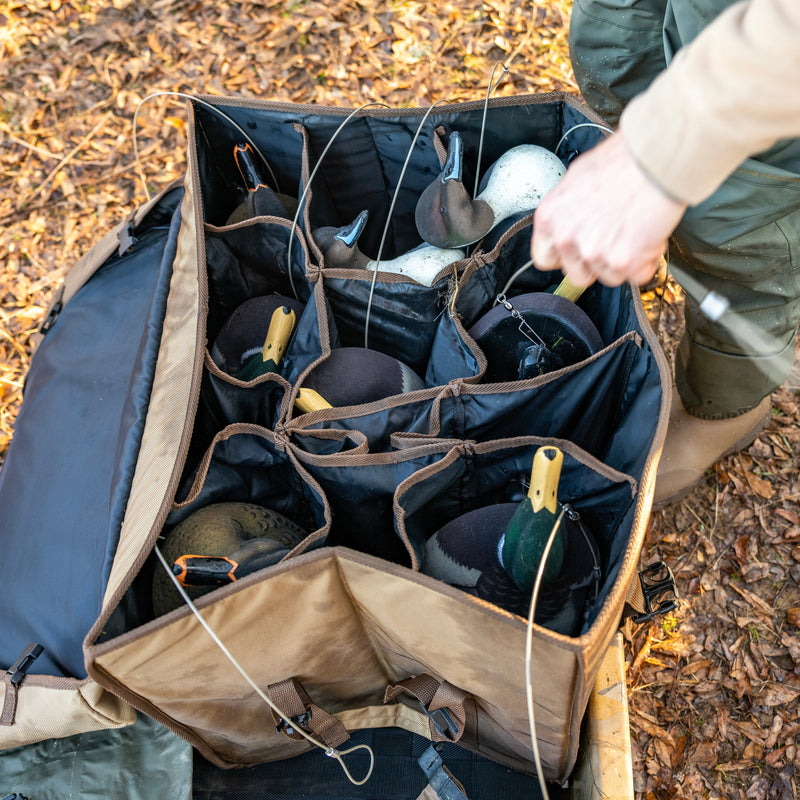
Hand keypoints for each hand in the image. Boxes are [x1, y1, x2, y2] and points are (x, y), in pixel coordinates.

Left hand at [531, 133, 686, 286]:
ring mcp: (593, 253)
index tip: (580, 250)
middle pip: (577, 275)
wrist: (656, 157)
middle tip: (614, 239)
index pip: (544, 258)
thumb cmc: (622, 160)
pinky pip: (637, 275)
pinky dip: (648, 260)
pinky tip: (650, 235)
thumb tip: (570, 222)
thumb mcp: (577, 177)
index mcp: (549, 217)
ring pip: (608, 277)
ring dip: (624, 261)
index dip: (565, 257)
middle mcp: (566, 238)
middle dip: (597, 263)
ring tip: (635, 229)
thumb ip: (568, 209)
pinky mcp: (622, 261)